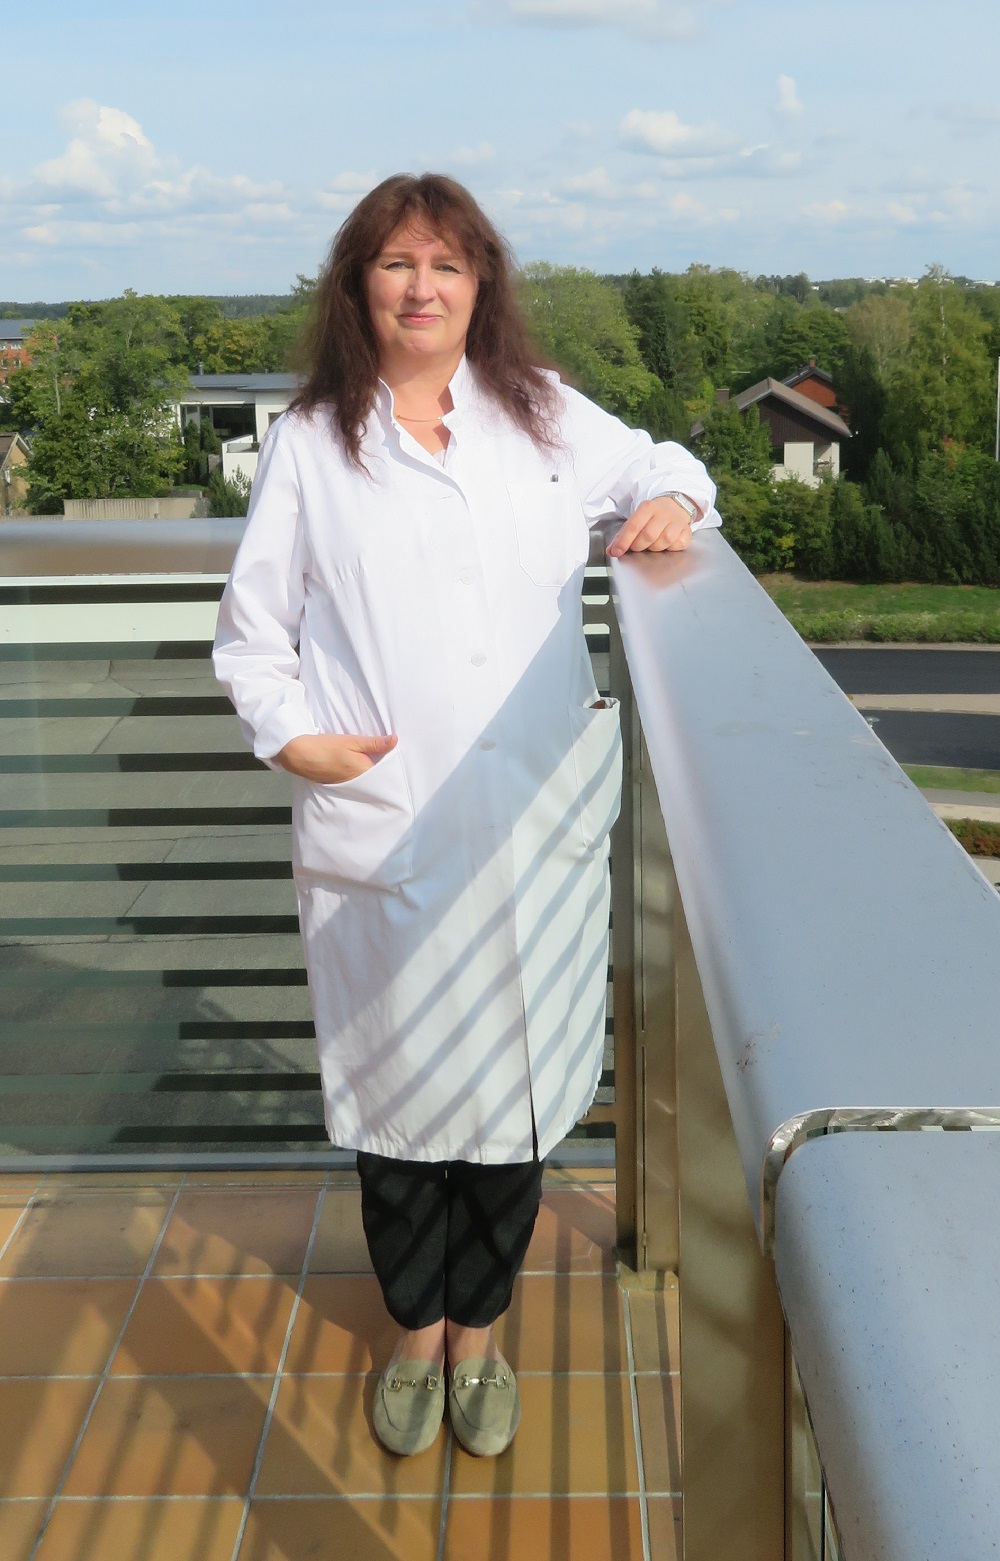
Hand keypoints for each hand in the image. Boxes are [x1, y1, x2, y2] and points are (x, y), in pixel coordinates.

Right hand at [276, 732, 397, 782]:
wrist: (300, 755)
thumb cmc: (326, 747)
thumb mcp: (352, 741)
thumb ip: (374, 743)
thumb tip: (395, 740)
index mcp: (364, 772)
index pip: (385, 771)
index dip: (390, 762)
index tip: (396, 754)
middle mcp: (358, 783)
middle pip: (376, 777)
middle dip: (381, 768)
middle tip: (386, 755)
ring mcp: (348, 785)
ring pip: (365, 779)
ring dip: (369, 771)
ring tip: (372, 759)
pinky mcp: (340, 784)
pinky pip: (355, 781)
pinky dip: (358, 774)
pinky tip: (357, 765)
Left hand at [607, 496, 693, 557]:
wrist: (675, 506)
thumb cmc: (653, 516)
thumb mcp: (637, 519)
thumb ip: (623, 535)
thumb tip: (612, 550)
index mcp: (648, 507)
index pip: (633, 526)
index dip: (624, 541)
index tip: (617, 551)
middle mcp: (663, 513)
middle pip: (648, 535)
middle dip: (639, 546)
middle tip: (636, 547)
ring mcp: (677, 521)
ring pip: (664, 541)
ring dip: (655, 548)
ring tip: (652, 545)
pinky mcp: (687, 530)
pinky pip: (678, 545)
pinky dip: (671, 548)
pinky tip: (667, 544)